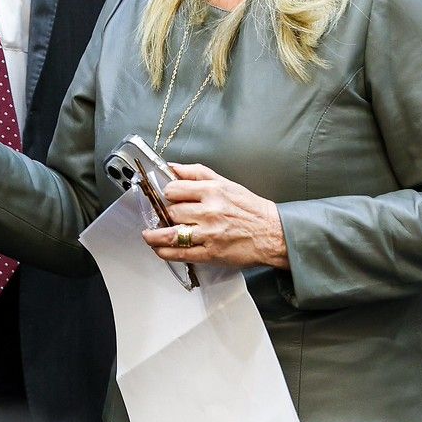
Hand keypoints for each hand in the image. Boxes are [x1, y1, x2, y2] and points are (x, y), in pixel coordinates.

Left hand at [142, 162, 287, 269]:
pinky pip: (180, 253)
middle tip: (162, 217)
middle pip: (171, 211)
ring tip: (149, 236)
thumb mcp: (226, 183)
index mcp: (212, 191)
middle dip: (164, 214)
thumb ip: (197, 173)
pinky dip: (165, 252)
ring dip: (154, 236)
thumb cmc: (251, 209)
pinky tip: (160, 250)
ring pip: (171, 234)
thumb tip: (172, 167)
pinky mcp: (210, 253)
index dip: (167, 194)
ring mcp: (209, 234)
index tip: (166, 198)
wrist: (272, 234)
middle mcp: (209, 212)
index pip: (174, 189)